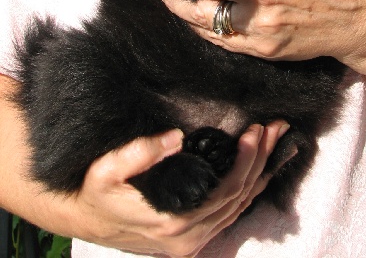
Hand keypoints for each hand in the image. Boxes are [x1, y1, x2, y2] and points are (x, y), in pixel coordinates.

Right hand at [37, 121, 288, 256]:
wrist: (84, 219)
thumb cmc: (96, 193)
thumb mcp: (105, 170)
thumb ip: (138, 153)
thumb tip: (174, 138)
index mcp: (174, 221)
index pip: (227, 189)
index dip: (247, 160)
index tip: (256, 130)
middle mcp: (188, 238)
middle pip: (240, 197)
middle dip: (261, 160)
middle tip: (275, 127)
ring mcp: (191, 242)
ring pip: (239, 208)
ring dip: (260, 172)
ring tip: (275, 141)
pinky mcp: (190, 239)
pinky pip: (229, 215)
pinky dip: (248, 190)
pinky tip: (258, 170)